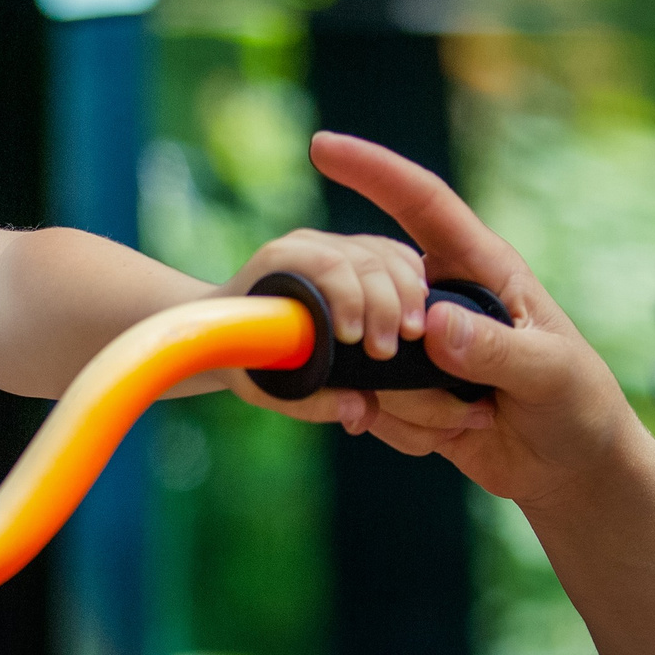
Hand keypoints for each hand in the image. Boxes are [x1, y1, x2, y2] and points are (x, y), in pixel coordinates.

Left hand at [215, 220, 430, 422]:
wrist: (235, 330)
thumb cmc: (249, 358)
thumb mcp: (267, 386)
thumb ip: (312, 402)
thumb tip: (361, 410)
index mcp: (277, 264)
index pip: (325, 264)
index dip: (350, 297)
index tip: (355, 341)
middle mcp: (305, 245)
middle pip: (363, 258)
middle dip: (385, 305)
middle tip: (387, 351)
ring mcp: (332, 244)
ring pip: (385, 254)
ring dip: (407, 293)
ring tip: (412, 335)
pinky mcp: (355, 251)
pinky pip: (395, 253)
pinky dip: (414, 278)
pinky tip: (420, 310)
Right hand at [291, 131, 654, 507]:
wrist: (570, 471)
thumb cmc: (579, 407)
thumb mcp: (550, 375)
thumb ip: (495, 349)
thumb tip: (429, 323)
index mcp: (483, 269)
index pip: (423, 205)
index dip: (374, 170)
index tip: (323, 146)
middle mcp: (441, 298)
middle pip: (376, 295)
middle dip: (393, 350)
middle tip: (457, 397)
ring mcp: (417, 345)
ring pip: (367, 360)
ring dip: (412, 404)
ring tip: (471, 419)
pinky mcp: (402, 389)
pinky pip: (371, 401)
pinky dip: (404, 429)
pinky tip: (452, 436)